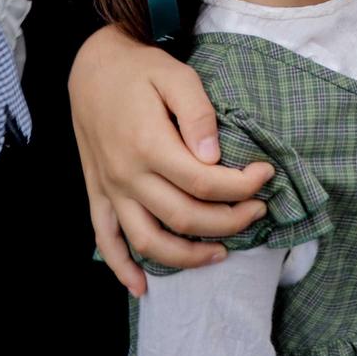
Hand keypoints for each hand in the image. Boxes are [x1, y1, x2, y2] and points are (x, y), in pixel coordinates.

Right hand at [69, 25, 272, 293]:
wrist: (91, 67)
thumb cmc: (140, 70)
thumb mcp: (175, 75)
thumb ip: (198, 115)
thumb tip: (215, 156)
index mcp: (149, 145)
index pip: (205, 183)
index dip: (242, 186)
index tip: (265, 175)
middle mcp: (127, 175)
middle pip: (184, 217)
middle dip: (229, 221)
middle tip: (258, 210)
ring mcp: (110, 190)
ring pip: (148, 241)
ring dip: (187, 256)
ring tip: (221, 252)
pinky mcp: (98, 195)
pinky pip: (106, 241)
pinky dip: (122, 269)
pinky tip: (143, 287)